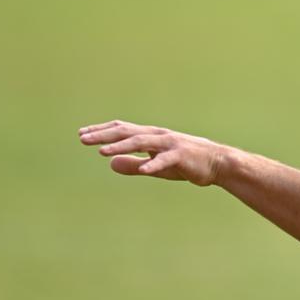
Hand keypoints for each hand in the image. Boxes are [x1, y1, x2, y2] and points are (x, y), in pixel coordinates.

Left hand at [78, 120, 227, 185]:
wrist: (217, 163)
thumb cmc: (185, 163)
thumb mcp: (155, 166)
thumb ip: (133, 164)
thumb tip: (110, 164)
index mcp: (150, 136)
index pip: (122, 130)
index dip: (102, 131)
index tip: (82, 134)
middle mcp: (158, 135)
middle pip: (126, 132)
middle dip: (104, 135)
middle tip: (82, 138)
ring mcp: (170, 144)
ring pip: (142, 142)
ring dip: (121, 146)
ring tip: (102, 152)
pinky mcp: (182, 156)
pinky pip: (165, 160)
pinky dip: (153, 164)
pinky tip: (143, 170)